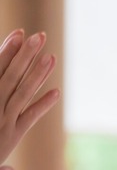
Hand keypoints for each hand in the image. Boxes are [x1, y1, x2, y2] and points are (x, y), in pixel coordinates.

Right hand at [0, 29, 60, 164]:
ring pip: (22, 94)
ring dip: (38, 75)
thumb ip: (0, 88)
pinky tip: (57, 92)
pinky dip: (42, 105)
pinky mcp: (11, 136)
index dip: (8, 50)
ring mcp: (3, 122)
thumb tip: (4, 75)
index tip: (20, 32)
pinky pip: (29, 118)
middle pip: (11, 77)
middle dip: (25, 55)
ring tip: (52, 57)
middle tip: (40, 35)